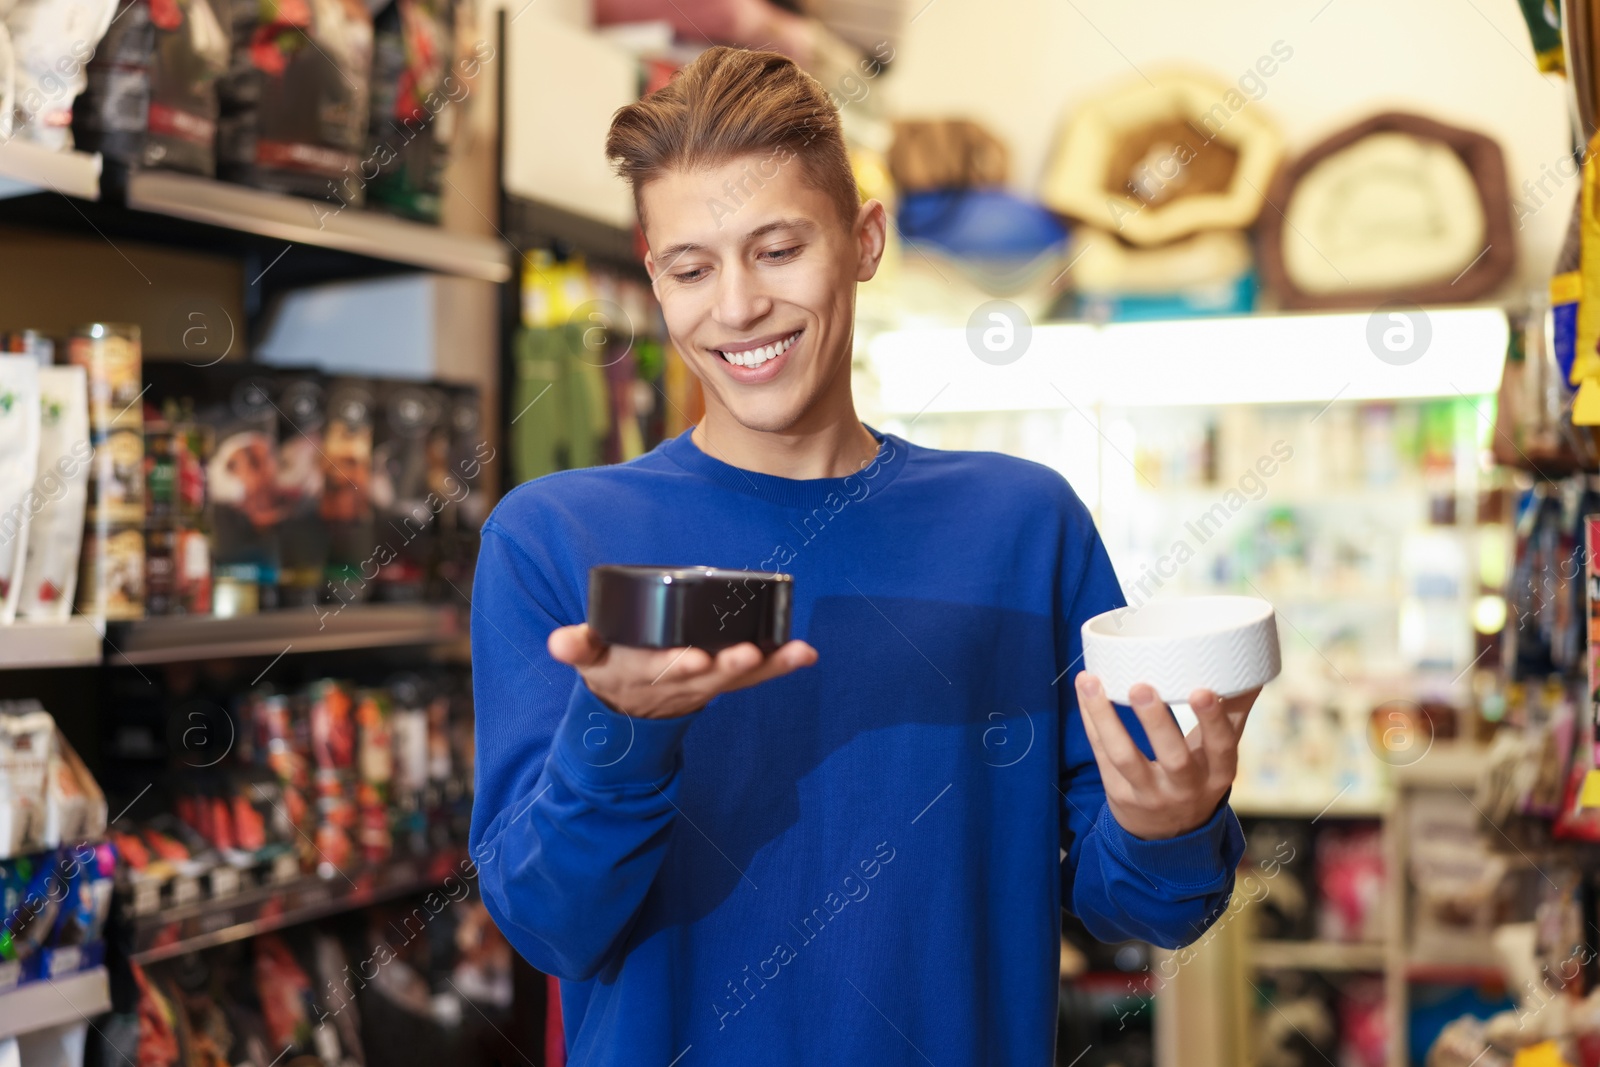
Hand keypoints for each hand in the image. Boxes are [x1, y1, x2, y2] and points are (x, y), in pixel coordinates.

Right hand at [548, 624, 818, 719]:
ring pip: (738, 677)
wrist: (631, 709)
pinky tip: (807, 653)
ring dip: (768, 666)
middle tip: (750, 653)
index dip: (677, 665)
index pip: (660, 670)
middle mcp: (678, 683)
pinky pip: (756, 676)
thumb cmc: (612, 669)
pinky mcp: (724, 681)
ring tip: (796, 652)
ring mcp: (704, 685)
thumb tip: (559, 642)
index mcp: (643, 673)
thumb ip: (577, 647)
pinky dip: (780, 666)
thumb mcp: (589, 660)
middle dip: (729, 666)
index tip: (695, 657)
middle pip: (707, 676)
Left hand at [1073, 673, 1259, 839]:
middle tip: (1141, 687)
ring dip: (1106, 718)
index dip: (1213, 721)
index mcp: (1218, 774)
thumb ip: (1232, 715)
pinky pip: (1102, 755)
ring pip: (1125, 757)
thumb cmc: (1198, 779)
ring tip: (1091, 683)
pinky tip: (1084, 692)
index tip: (1202, 691)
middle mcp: (1186, 788)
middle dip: (1157, 722)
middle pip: (1173, 757)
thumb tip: (1251, 671)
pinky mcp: (1119, 794)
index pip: (1222, 747)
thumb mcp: (1220, 757)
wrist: (1168, 836)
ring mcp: (1149, 794)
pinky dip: (1091, 722)